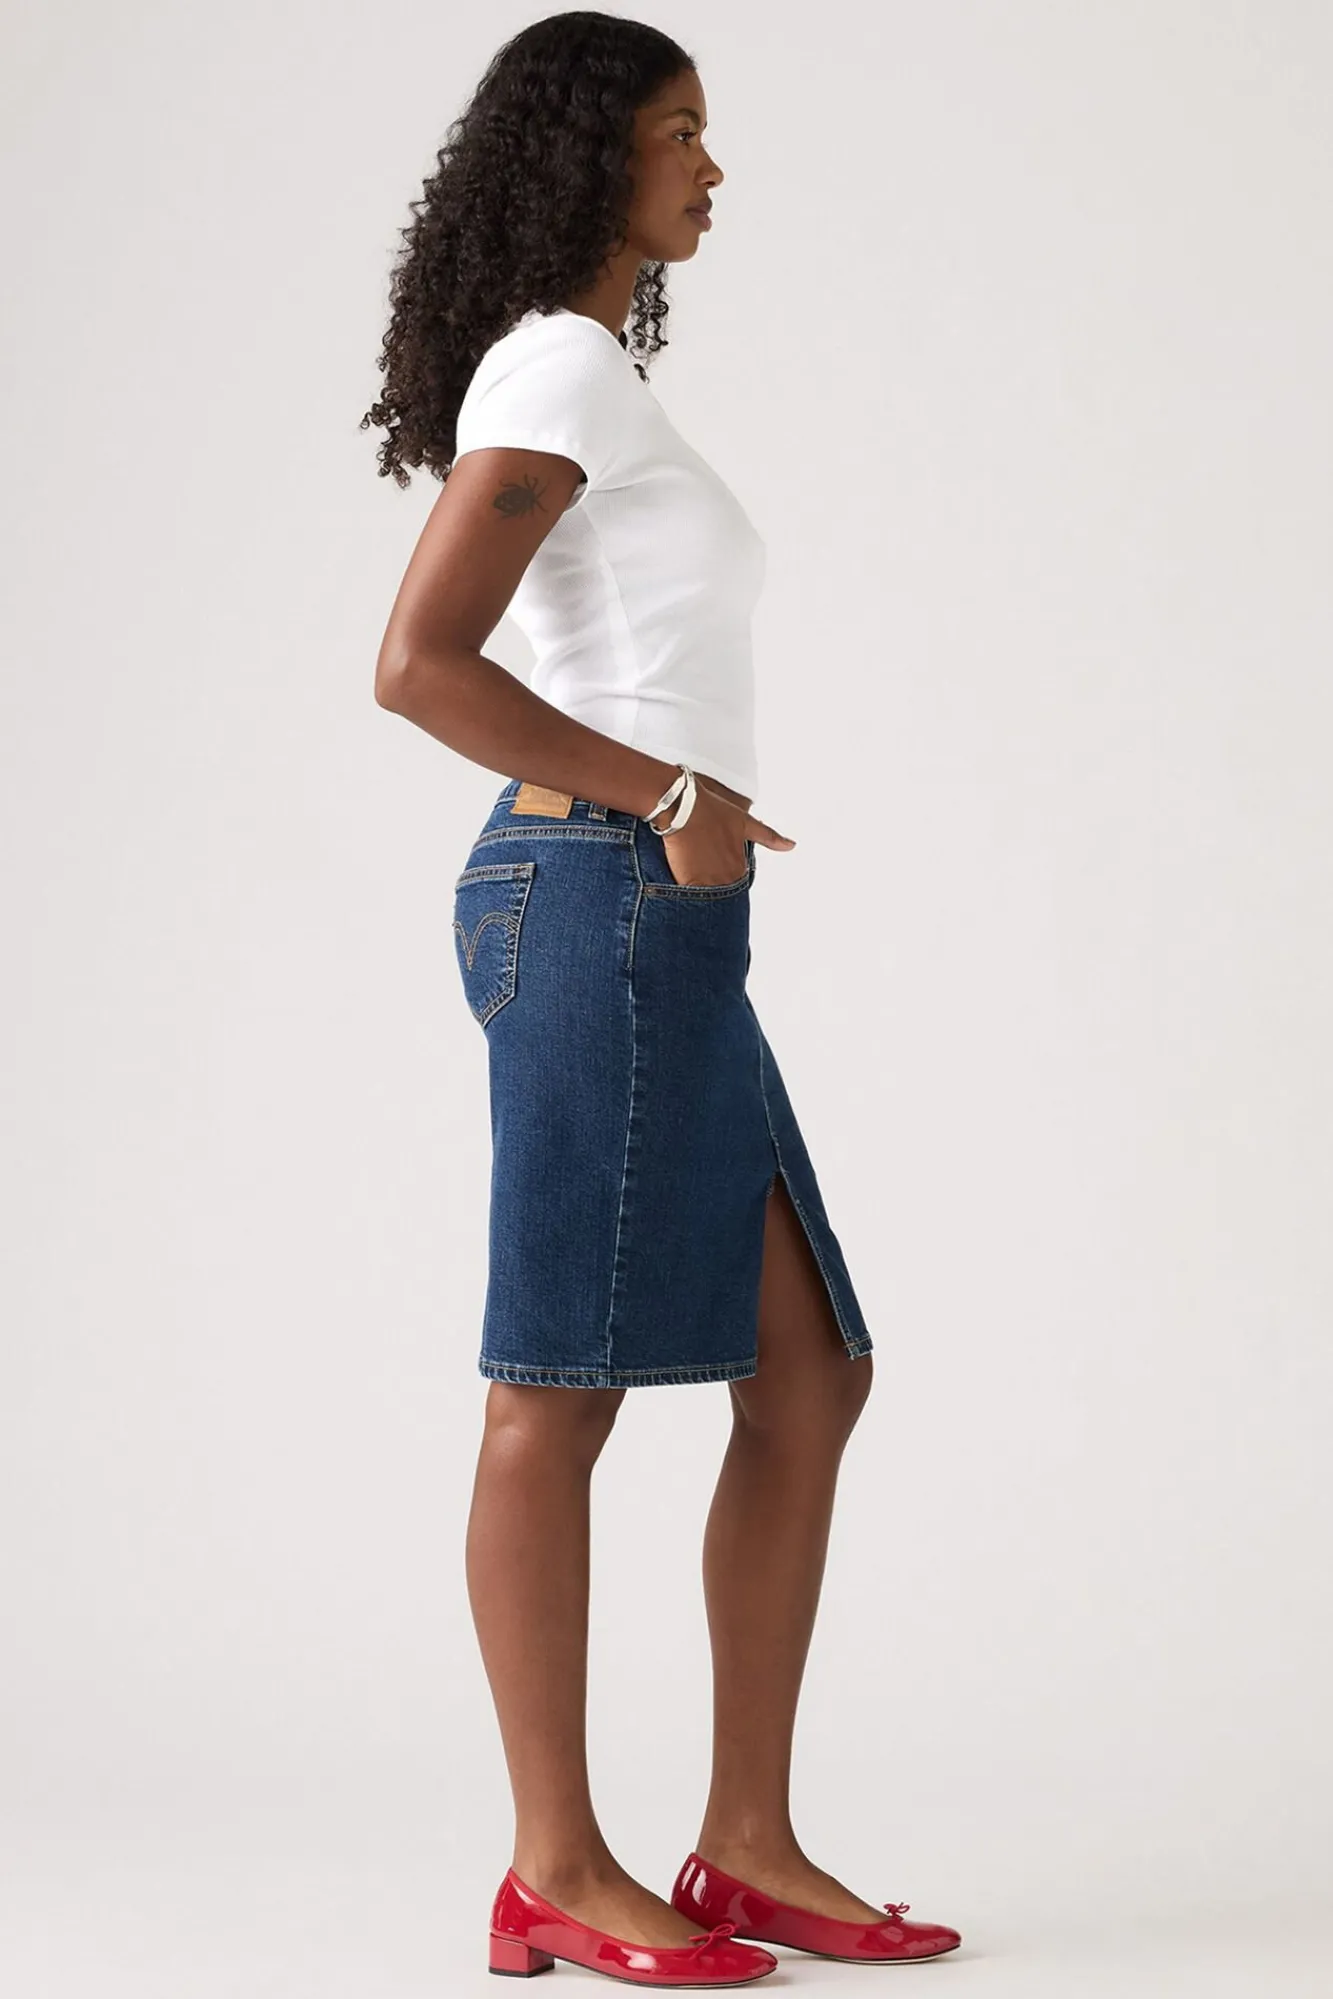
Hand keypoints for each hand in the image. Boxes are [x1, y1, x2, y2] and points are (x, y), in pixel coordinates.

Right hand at [655, 783, 795, 886]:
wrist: (683, 805)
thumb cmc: (712, 810)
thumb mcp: (745, 822)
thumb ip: (769, 837)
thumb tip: (792, 845)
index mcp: (740, 865)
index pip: (735, 884)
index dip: (722, 875)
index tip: (712, 863)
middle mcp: (727, 877)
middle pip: (719, 892)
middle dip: (711, 884)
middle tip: (698, 863)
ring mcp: (707, 881)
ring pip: (704, 896)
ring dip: (697, 888)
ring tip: (688, 867)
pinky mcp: (688, 881)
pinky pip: (686, 895)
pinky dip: (684, 888)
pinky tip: (679, 872)